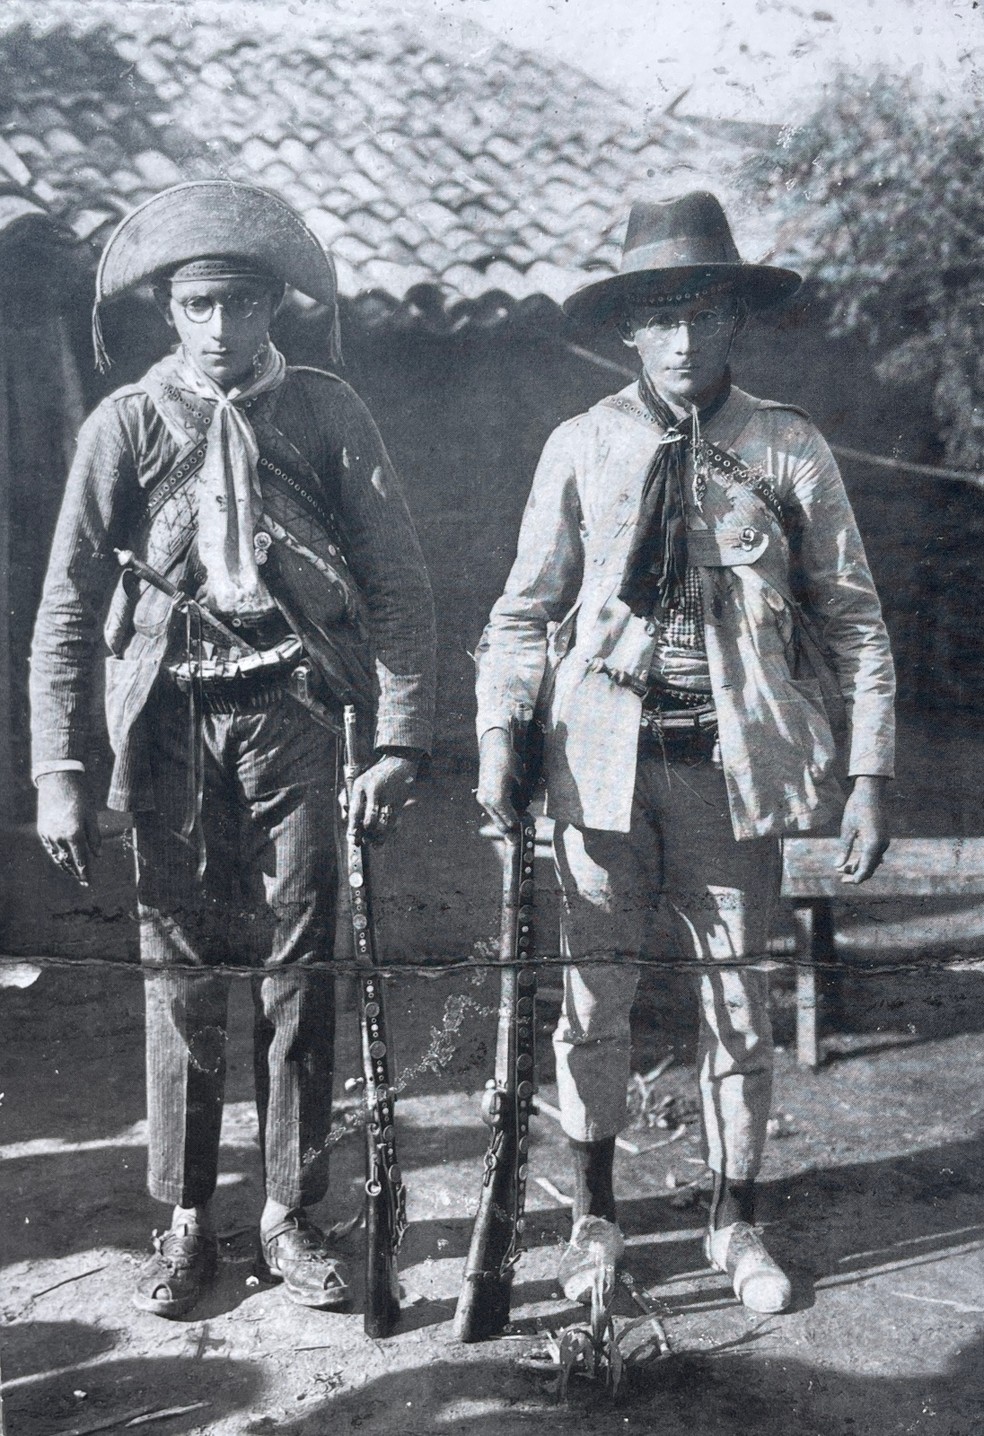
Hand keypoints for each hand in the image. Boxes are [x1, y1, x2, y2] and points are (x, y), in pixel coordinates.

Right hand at [37, 771, 100, 886]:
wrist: (58, 781)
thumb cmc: (80, 797)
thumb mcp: (91, 816)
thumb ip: (95, 838)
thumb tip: (98, 855)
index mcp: (75, 834)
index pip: (81, 860)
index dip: (85, 872)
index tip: (89, 882)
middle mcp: (59, 837)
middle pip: (68, 861)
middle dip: (76, 872)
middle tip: (82, 881)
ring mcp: (49, 834)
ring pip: (57, 856)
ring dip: (65, 865)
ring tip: (73, 873)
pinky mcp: (42, 830)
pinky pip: (50, 847)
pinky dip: (56, 855)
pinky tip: (62, 859)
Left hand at [342, 755, 416, 844]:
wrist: (398, 763)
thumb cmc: (375, 776)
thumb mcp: (359, 783)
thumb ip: (349, 799)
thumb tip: (345, 819)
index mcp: (360, 786)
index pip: (355, 811)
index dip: (353, 828)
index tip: (353, 840)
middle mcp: (374, 791)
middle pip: (369, 819)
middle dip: (366, 833)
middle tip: (364, 841)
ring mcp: (388, 796)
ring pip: (383, 823)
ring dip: (378, 836)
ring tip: (374, 843)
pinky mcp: (399, 802)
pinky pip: (393, 821)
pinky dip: (389, 832)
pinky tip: (384, 837)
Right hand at [476, 727, 520, 834]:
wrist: (493, 748)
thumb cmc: (509, 762)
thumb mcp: (520, 781)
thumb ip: (522, 799)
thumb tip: (524, 811)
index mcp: (498, 799)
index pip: (511, 821)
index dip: (521, 825)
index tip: (530, 824)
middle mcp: (488, 802)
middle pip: (501, 825)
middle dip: (512, 830)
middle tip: (523, 831)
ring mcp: (483, 799)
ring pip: (495, 818)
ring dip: (506, 821)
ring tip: (519, 819)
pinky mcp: (482, 795)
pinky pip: (492, 810)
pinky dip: (501, 812)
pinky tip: (511, 808)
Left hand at [836, 775, 888, 884]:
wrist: (870, 793)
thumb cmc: (856, 808)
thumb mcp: (847, 829)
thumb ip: (844, 849)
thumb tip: (837, 867)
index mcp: (873, 844)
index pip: (866, 868)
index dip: (856, 878)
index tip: (845, 882)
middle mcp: (881, 845)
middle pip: (870, 867)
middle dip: (856, 874)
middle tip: (841, 878)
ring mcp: (884, 841)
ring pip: (873, 861)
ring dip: (859, 866)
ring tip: (843, 868)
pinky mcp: (882, 838)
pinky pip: (875, 854)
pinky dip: (865, 859)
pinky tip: (854, 862)